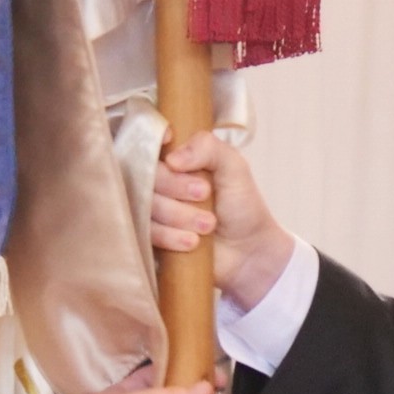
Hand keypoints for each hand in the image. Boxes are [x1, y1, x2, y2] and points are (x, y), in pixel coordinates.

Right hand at [152, 132, 294, 312]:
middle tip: (205, 194)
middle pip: (146, 174)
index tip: (172, 153)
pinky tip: (193, 242)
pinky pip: (147, 232)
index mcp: (177, 158)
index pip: (150, 142)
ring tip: (209, 224)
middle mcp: (160, 181)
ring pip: (147, 205)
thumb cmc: (242, 205)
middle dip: (175, 186)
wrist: (247, 251)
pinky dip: (171, 236)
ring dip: (179, 215)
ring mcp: (153, 210)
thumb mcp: (234, 167)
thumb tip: (171, 160)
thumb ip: (207, 148)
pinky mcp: (151, 237)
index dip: (154, 142)